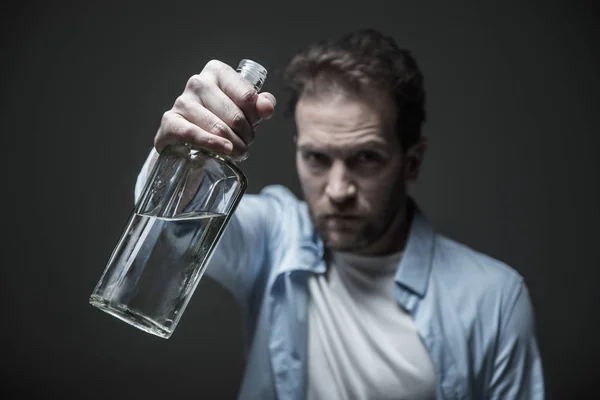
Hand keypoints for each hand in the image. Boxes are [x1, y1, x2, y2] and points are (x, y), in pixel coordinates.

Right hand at [154, 59, 275, 160]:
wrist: (188, 138)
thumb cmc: (221, 118)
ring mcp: (182, 101)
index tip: (253, 125)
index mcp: (218, 72)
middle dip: (246, 136)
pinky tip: (224, 150)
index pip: (248, 97)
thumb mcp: (246, 110)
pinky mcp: (170, 121)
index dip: (255, 118)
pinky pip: (193, 134)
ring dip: (234, 146)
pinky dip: (212, 144)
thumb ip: (261, 105)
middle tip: (245, 144)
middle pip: (235, 116)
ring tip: (237, 151)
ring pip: (219, 128)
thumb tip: (267, 107)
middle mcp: (198, 82)